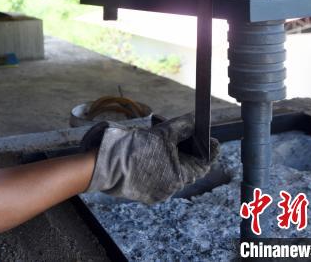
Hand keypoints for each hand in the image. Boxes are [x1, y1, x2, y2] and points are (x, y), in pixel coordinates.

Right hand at [81, 114, 218, 203]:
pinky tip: (147, 146)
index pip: (203, 162)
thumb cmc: (133, 149)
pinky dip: (156, 159)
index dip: (207, 148)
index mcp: (179, 177)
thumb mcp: (161, 133)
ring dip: (168, 150)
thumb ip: (182, 126)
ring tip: (158, 133)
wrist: (102, 165)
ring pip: (170, 167)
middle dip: (184, 145)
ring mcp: (155, 191)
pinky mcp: (142, 189)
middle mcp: (170, 188)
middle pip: (186, 163)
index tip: (209, 136)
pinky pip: (156, 172)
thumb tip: (194, 120)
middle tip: (181, 129)